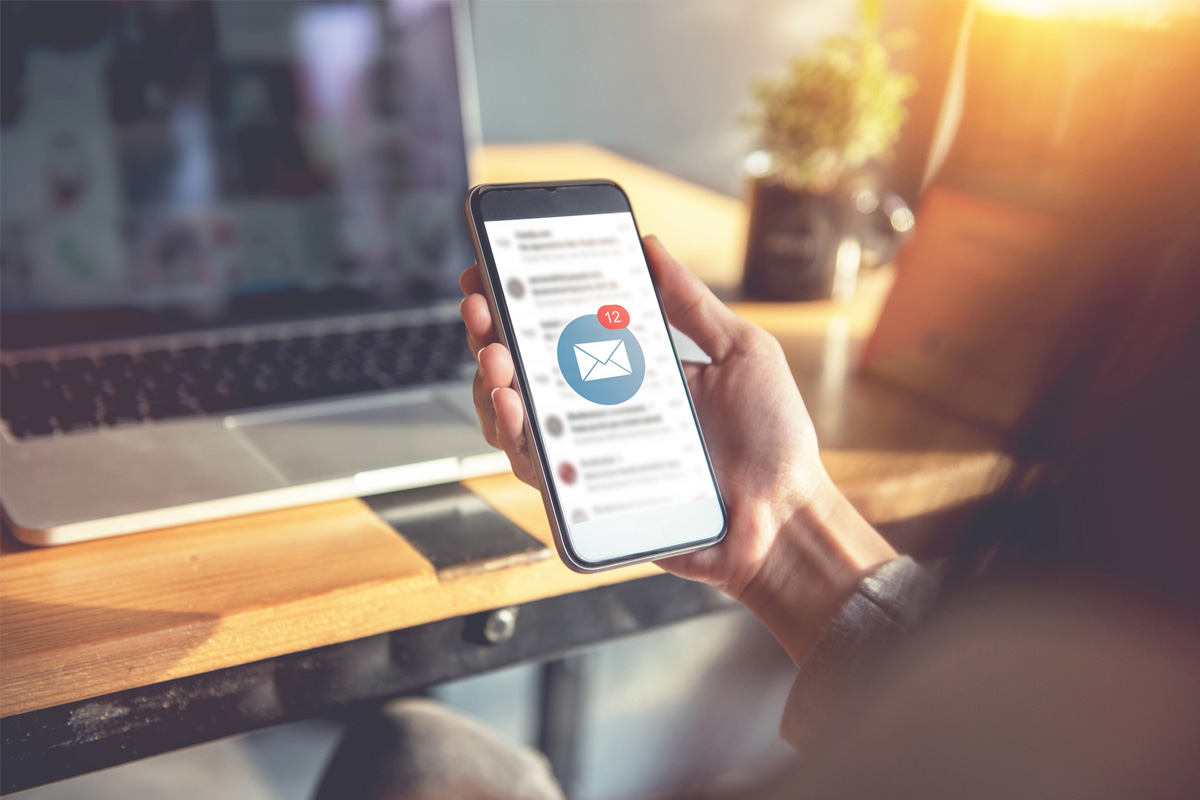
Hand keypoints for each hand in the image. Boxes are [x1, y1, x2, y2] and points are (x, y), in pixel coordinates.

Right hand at [460, 236, 893, 627]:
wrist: (787, 518)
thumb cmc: (774, 439)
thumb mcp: (741, 353)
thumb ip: (692, 303)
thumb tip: (649, 244)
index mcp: (632, 371)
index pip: (563, 330)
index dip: (521, 301)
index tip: (491, 270)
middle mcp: (602, 411)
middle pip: (525, 371)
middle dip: (491, 335)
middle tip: (481, 309)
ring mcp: (591, 456)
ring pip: (515, 420)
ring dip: (492, 385)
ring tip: (495, 360)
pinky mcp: (588, 500)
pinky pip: (536, 468)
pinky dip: (515, 435)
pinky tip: (513, 407)